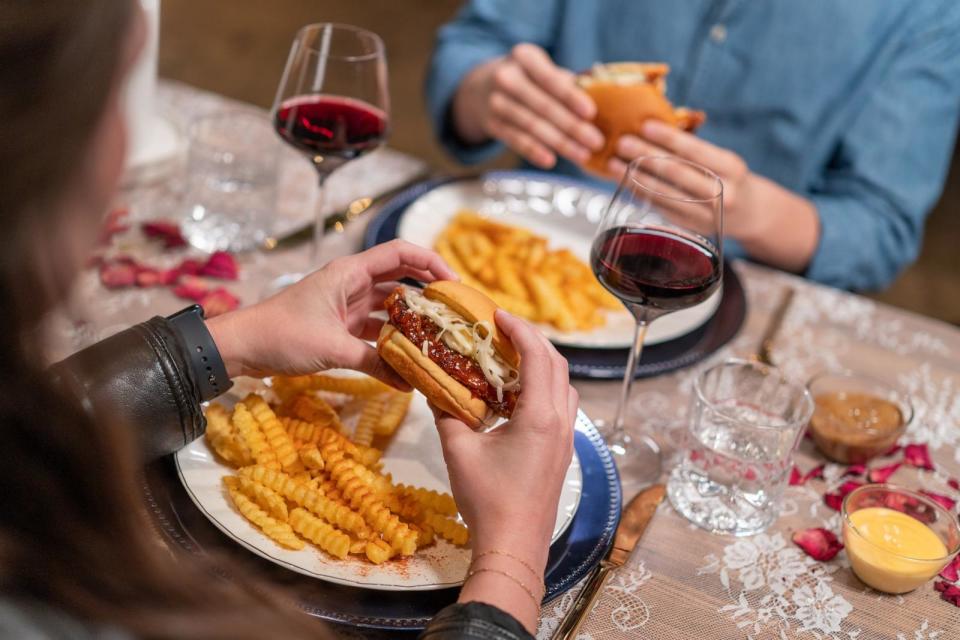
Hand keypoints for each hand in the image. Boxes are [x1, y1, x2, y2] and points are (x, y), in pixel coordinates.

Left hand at [207, 240, 456, 387]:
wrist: (243, 347)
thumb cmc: (282, 334)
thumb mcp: (332, 348)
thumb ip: (373, 362)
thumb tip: (408, 382)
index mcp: (350, 273)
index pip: (400, 253)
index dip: (431, 262)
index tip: (454, 284)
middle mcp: (352, 284)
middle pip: (400, 279)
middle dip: (427, 294)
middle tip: (454, 314)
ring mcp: (347, 306)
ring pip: (389, 308)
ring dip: (410, 322)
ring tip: (438, 340)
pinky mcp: (340, 327)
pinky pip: (374, 331)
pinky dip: (390, 344)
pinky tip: (407, 364)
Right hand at [434, 310, 576, 561]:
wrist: (514, 546)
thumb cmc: (487, 500)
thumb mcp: (458, 451)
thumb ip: (447, 414)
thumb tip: (434, 388)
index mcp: (540, 416)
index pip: (538, 357)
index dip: (519, 329)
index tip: (497, 314)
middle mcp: (560, 421)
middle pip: (557, 364)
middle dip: (532, 340)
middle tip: (502, 329)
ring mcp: (565, 437)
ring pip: (564, 385)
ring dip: (542, 363)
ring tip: (510, 356)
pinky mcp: (562, 451)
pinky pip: (561, 405)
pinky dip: (544, 386)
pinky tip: (517, 394)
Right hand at [452, 43, 603, 168]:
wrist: (482, 86)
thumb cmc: (527, 77)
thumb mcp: (541, 67)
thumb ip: (566, 80)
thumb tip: (601, 97)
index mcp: (524, 56)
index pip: (550, 79)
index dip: (571, 97)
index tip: (591, 113)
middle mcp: (506, 77)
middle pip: (543, 106)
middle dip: (572, 126)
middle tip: (596, 142)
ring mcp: (496, 102)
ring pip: (532, 126)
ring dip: (560, 143)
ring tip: (582, 155)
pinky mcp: (491, 124)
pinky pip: (516, 140)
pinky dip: (534, 151)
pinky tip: (551, 161)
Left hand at [611, 121, 759, 238]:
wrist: (750, 213)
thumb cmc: (729, 178)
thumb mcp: (723, 160)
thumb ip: (695, 150)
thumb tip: (653, 129)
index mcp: (731, 168)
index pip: (695, 150)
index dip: (668, 137)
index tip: (644, 124)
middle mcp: (722, 193)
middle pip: (676, 172)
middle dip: (645, 155)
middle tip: (621, 142)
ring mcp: (706, 214)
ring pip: (664, 193)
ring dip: (636, 177)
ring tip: (613, 163)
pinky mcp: (692, 228)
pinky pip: (662, 209)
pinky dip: (642, 194)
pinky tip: (625, 182)